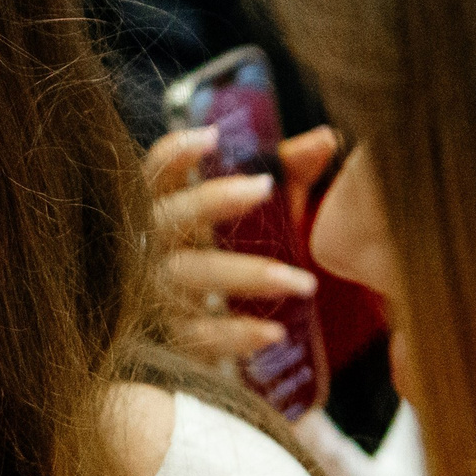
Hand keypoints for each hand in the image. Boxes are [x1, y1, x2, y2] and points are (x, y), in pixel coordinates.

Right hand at [147, 124, 337, 362]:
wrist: (213, 336)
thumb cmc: (236, 256)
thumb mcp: (263, 212)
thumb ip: (289, 173)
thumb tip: (324, 140)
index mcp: (167, 212)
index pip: (155, 175)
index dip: (175, 153)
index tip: (213, 137)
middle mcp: (151, 248)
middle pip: (171, 217)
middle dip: (213, 199)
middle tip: (265, 188)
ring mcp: (156, 294)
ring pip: (192, 275)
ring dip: (247, 274)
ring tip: (303, 283)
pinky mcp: (170, 338)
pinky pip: (198, 336)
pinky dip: (236, 333)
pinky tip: (274, 332)